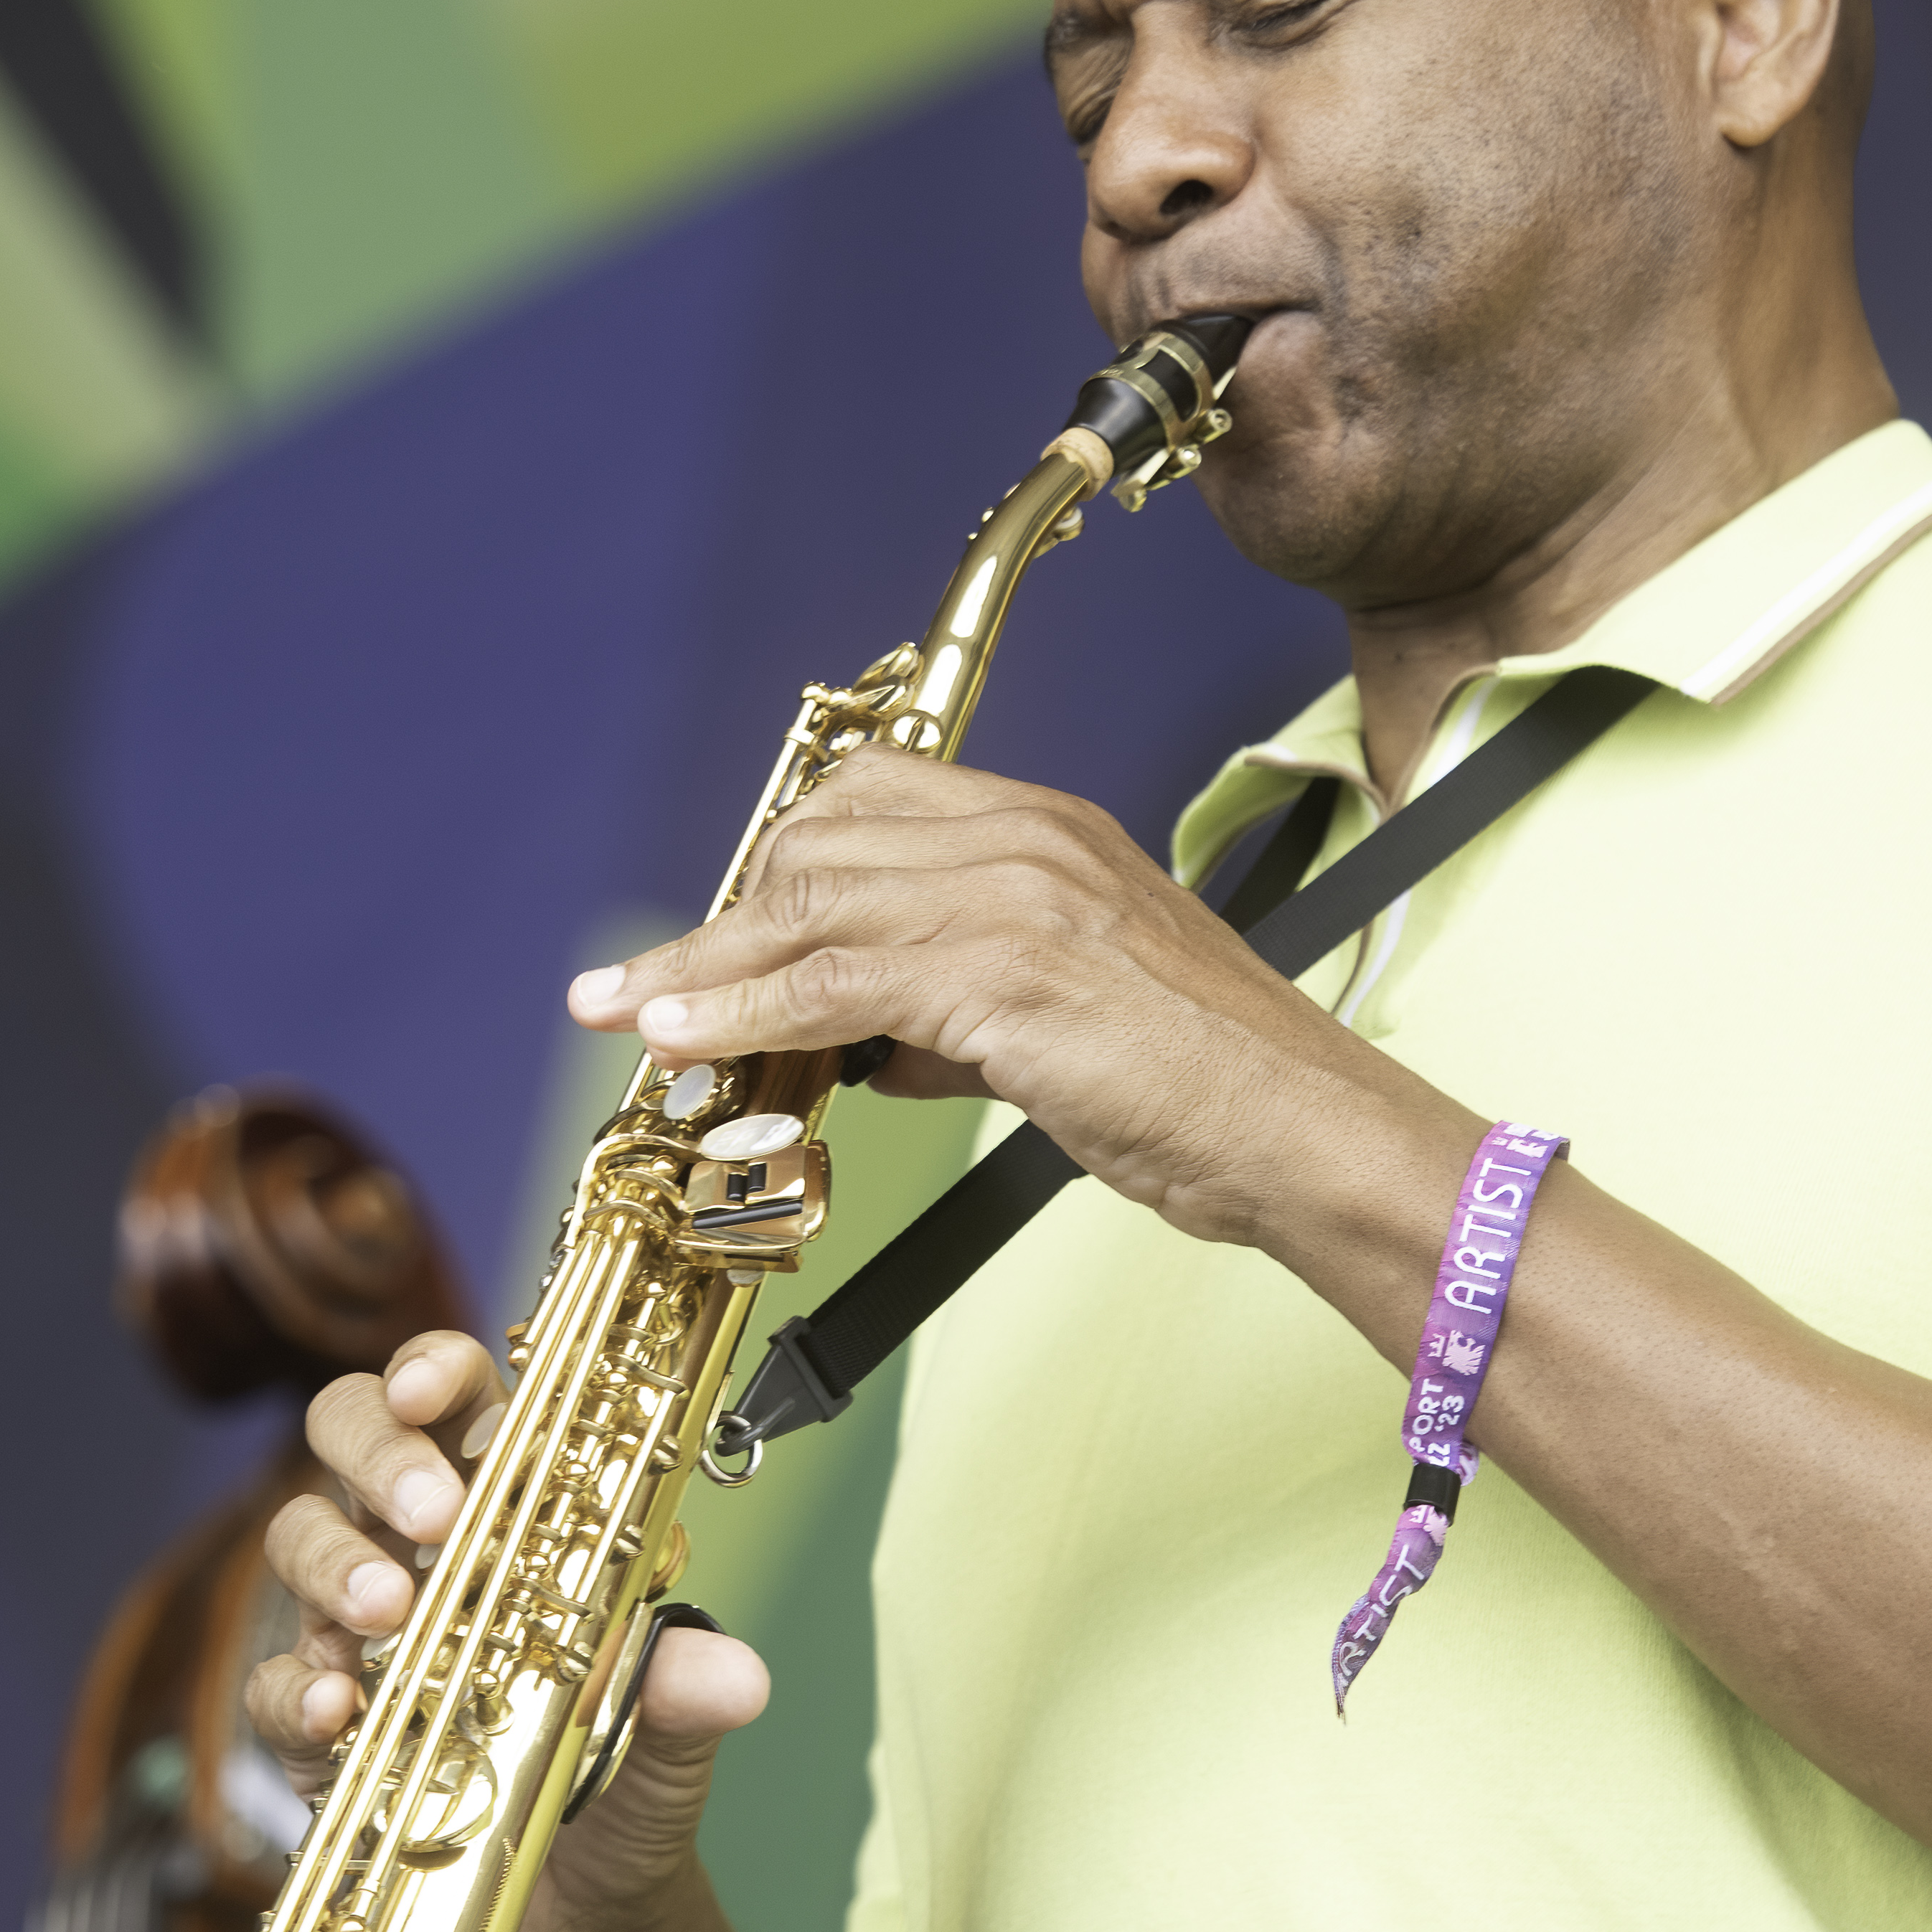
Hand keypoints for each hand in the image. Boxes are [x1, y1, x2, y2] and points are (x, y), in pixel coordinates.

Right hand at [241, 1330, 771, 1931]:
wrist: (580, 1924)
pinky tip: (341, 1707)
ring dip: (335, 1561)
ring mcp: (364, 1636)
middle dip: (378, 1453)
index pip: (463, 1403)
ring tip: (390, 1612)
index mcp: (514, 1516)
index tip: (434, 1390)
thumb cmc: (621, 1790)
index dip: (437, 1372)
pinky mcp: (321, 1730)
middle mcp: (425, 1554)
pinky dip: (298, 1689)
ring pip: (300, 1540)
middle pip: (353, 1438)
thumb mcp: (670, 1747)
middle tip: (431, 1516)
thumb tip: (730, 1672)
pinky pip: (277, 1687)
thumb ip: (690, 1701)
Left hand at [574, 750, 1405, 1247]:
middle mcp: (1028, 839)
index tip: (717, 932)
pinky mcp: (1004, 973)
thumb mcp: (1071, 1022)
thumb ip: (965, 1010)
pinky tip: (685, 1037)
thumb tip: (871, 1043)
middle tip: (656, 990)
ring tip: (630, 1014)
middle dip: (725, 918)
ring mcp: (1016, 897)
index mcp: (1050, 830)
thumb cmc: (1207, 1090)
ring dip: (704, 968)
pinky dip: (740, 1011)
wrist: (1301, 1131)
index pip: (870, 800)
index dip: (776, 863)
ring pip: (809, 906)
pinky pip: (831, 984)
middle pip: (819, 844)